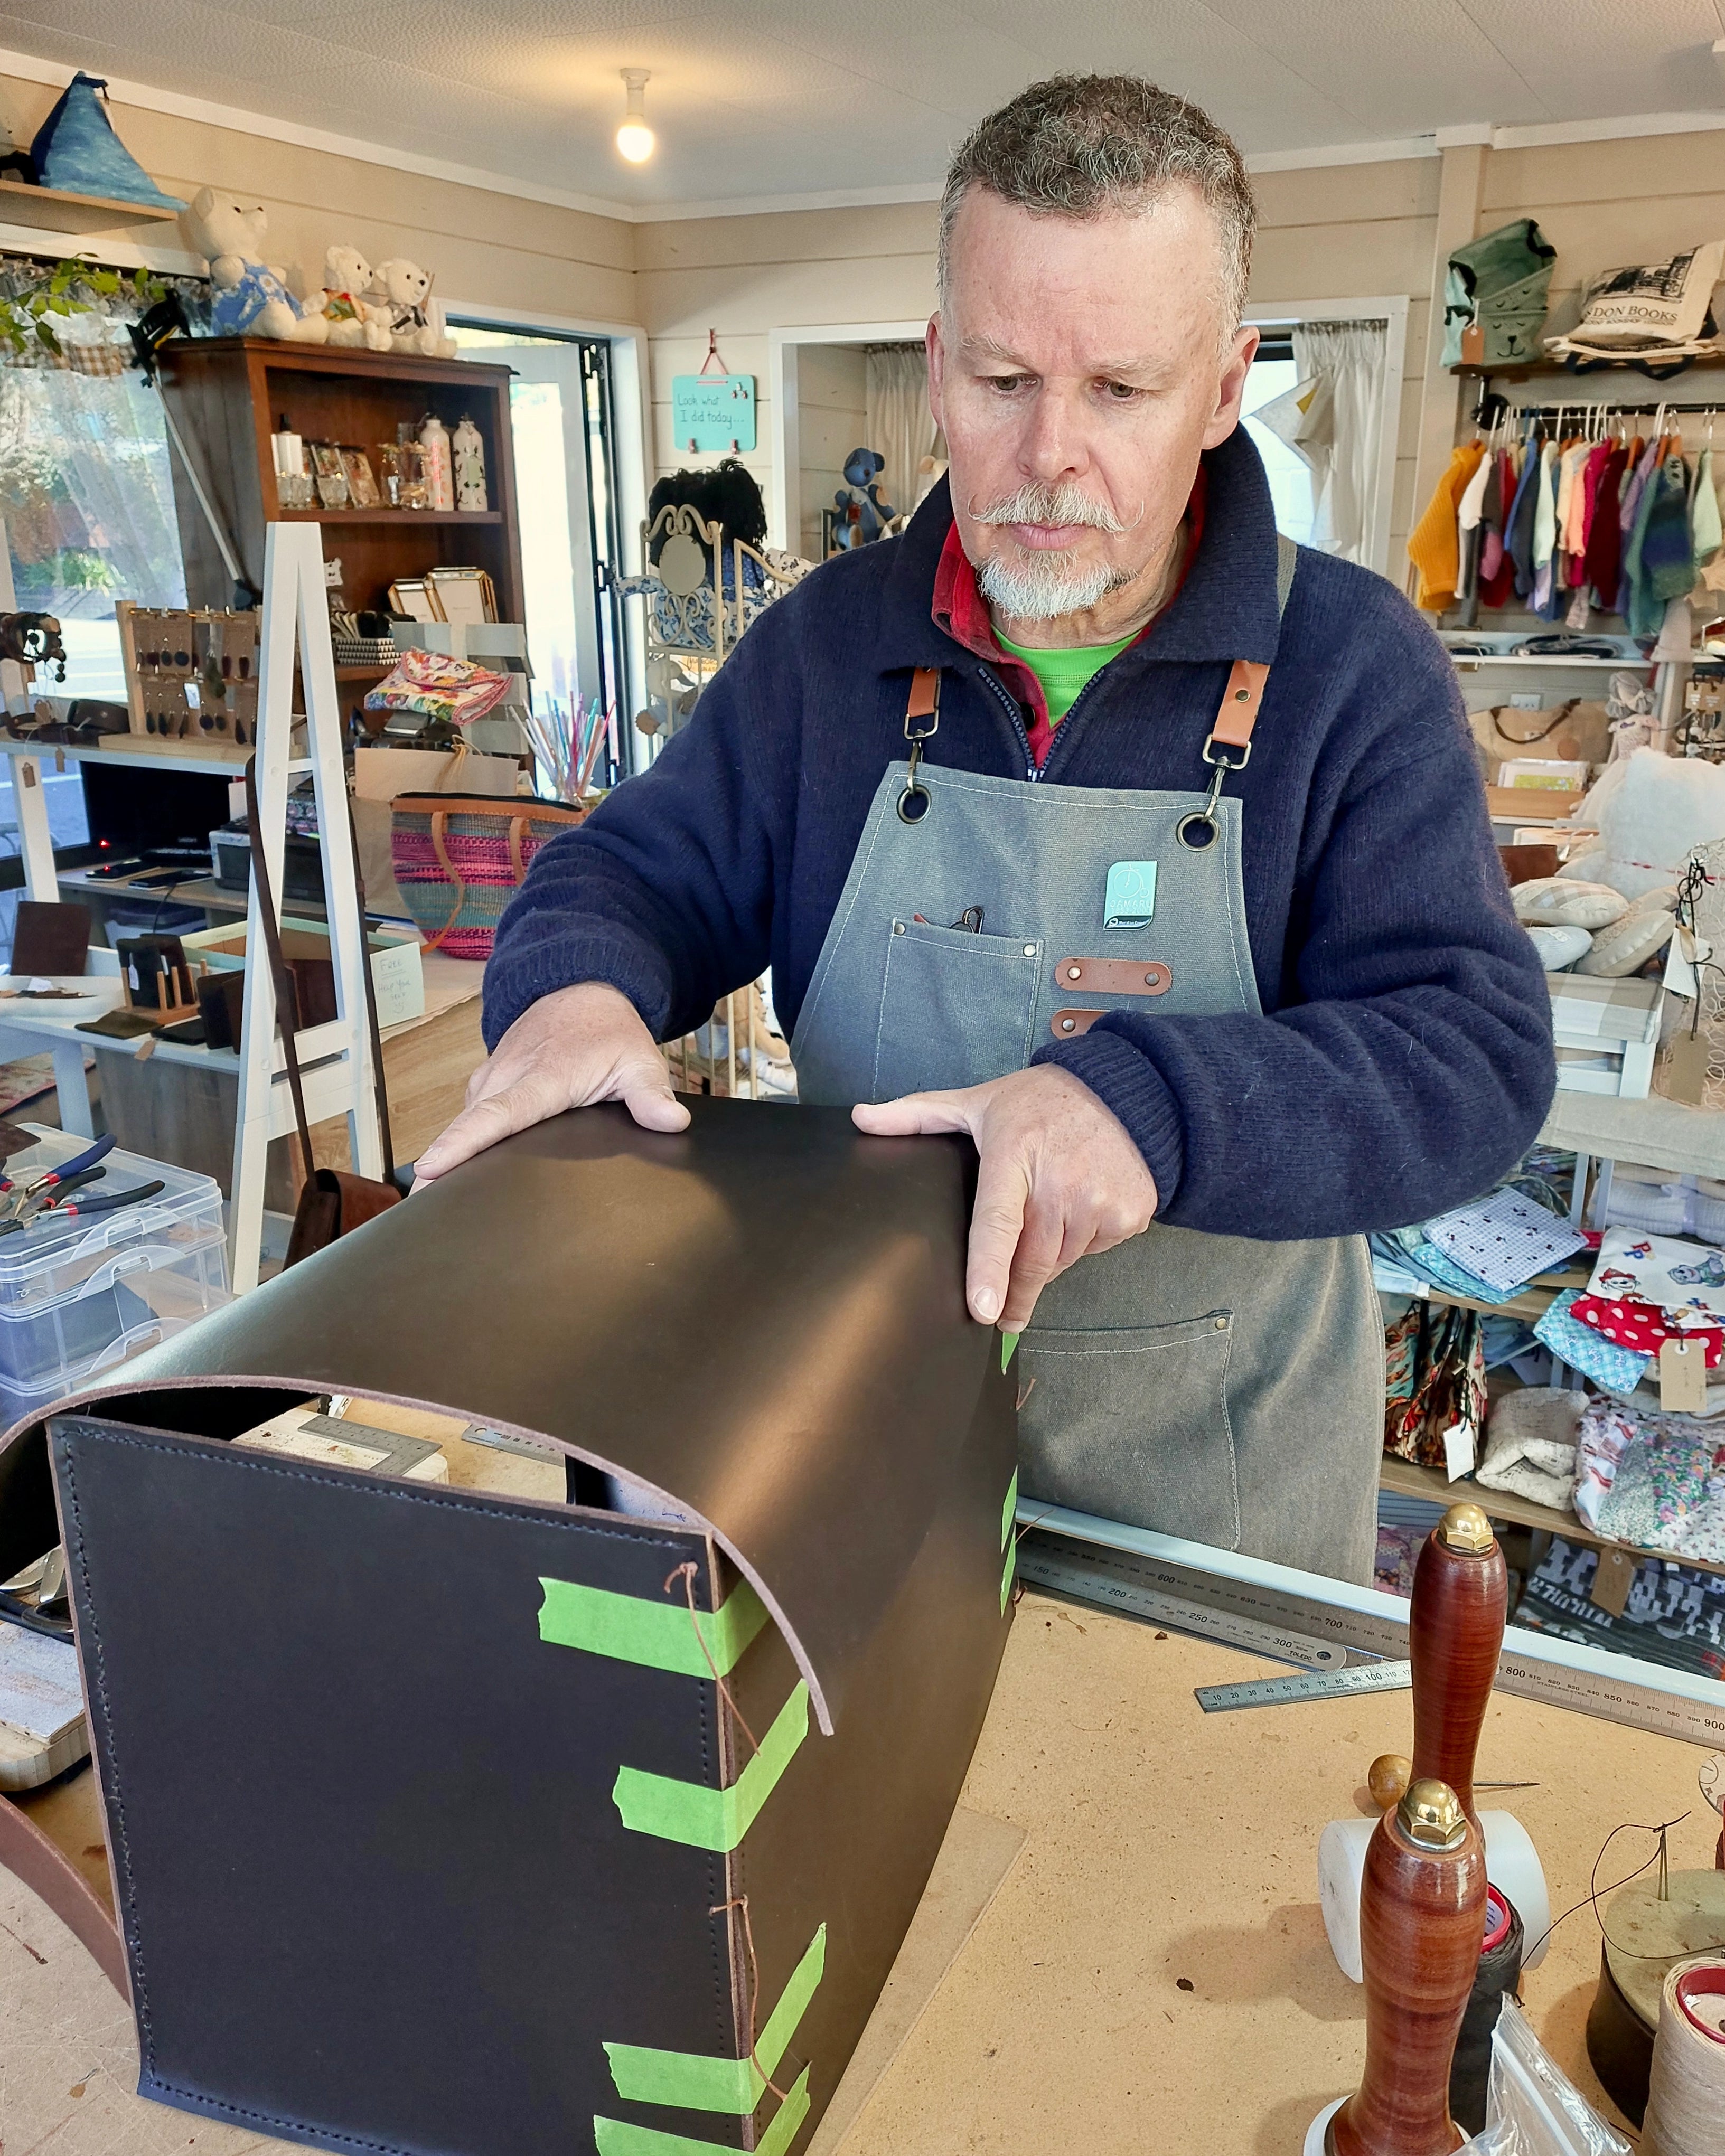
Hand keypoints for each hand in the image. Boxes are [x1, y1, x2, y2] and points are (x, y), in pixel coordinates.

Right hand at [413, 981, 687, 1185]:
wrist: (581, 987)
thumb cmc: (608, 1030)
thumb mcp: (639, 1058)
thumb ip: (652, 1094)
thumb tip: (671, 1122)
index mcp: (542, 1078)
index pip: (495, 1115)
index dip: (462, 1144)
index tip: (431, 1169)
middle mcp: (507, 1077)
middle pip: (467, 1126)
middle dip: (441, 1167)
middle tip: (419, 1213)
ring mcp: (492, 1078)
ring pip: (464, 1121)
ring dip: (447, 1158)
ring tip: (429, 1208)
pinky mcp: (487, 1082)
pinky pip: (469, 1115)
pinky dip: (460, 1142)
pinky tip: (454, 1178)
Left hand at [853, 1065, 1156, 1329]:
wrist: (1125, 1090)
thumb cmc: (1039, 1102)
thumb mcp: (978, 1102)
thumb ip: (917, 1114)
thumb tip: (859, 1117)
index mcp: (1014, 1155)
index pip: (998, 1222)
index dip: (989, 1268)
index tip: (982, 1308)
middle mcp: (1061, 1181)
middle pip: (1031, 1260)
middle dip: (1014, 1296)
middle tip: (1002, 1320)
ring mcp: (1100, 1199)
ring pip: (1061, 1260)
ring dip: (1046, 1260)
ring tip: (1044, 1228)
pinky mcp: (1130, 1213)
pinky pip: (1094, 1250)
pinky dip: (1081, 1244)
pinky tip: (1078, 1211)